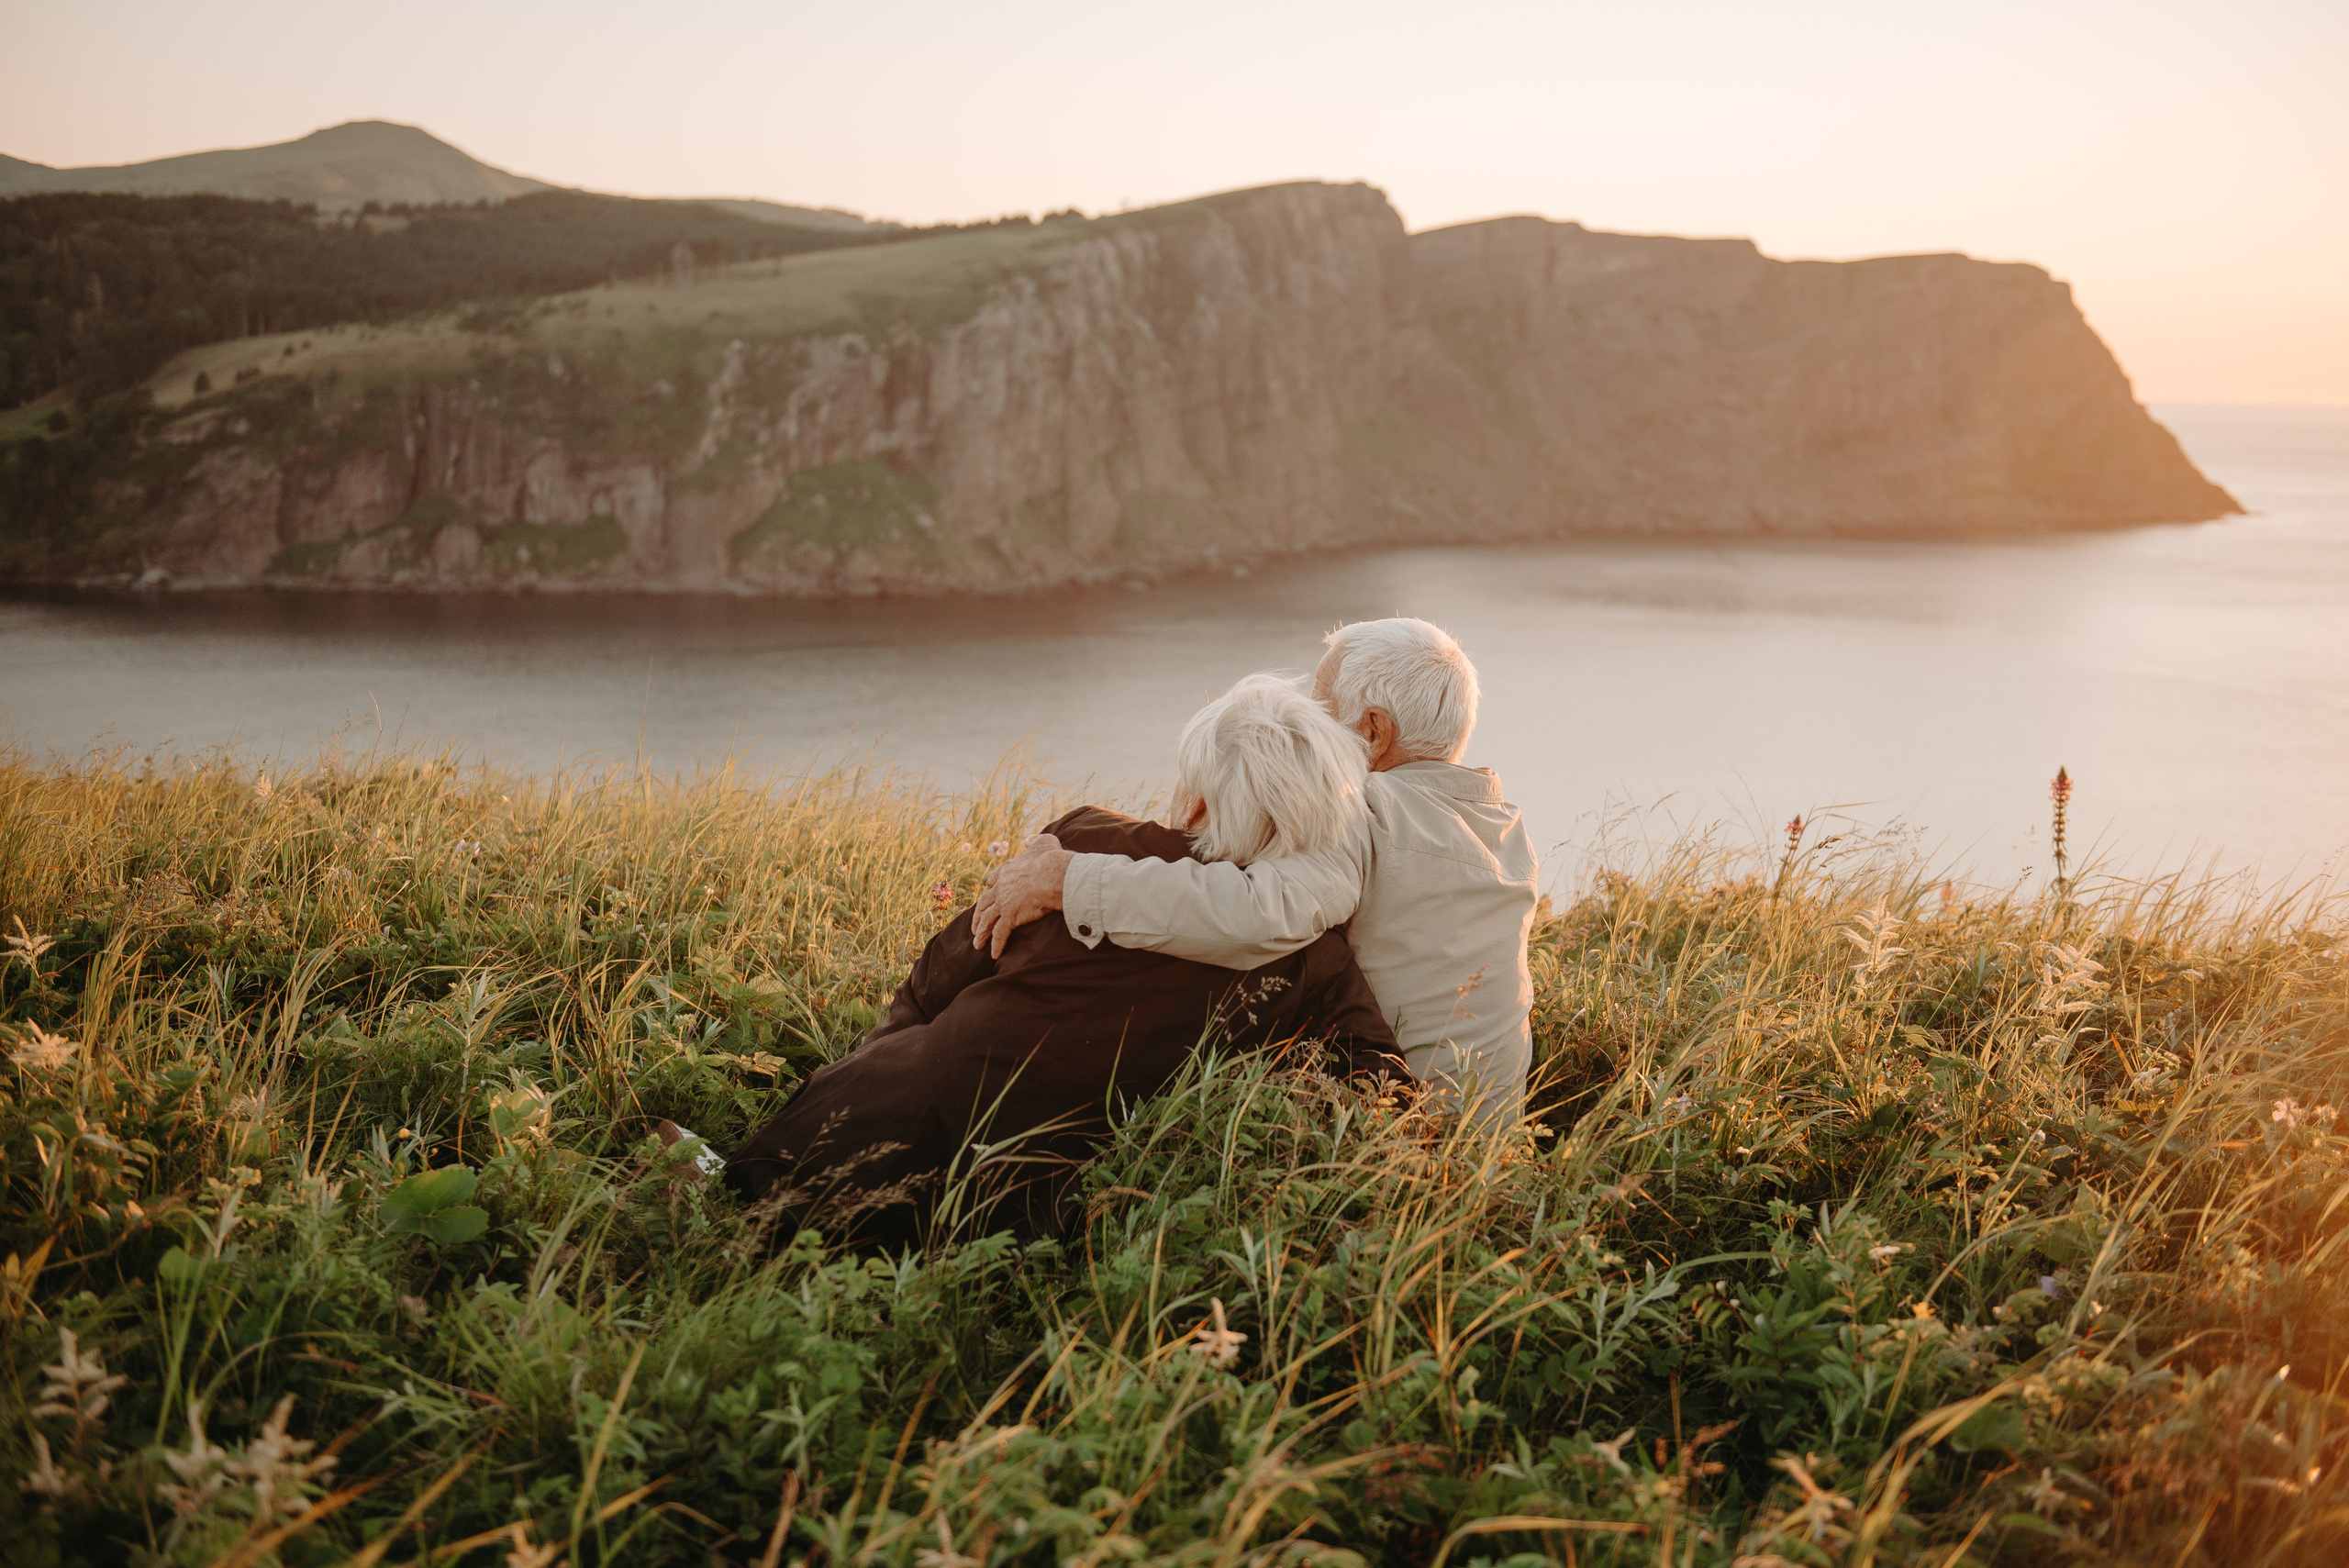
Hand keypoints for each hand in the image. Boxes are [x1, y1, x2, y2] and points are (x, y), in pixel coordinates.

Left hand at [970, 833, 1071, 957]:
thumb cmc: (1051, 860)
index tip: (986, 898)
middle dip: (977, 916)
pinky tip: (994, 954)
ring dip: (981, 933)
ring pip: (986, 920)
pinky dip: (995, 945)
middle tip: (974, 926)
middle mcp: (1001, 886)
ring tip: (978, 944)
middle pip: (984, 903)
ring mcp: (1003, 902)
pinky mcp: (1009, 917)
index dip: (989, 891)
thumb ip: (1034, 841)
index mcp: (1007, 870)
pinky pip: (999, 934)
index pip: (992, 882)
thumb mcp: (1043, 843)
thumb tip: (1028, 839)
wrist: (1054, 875)